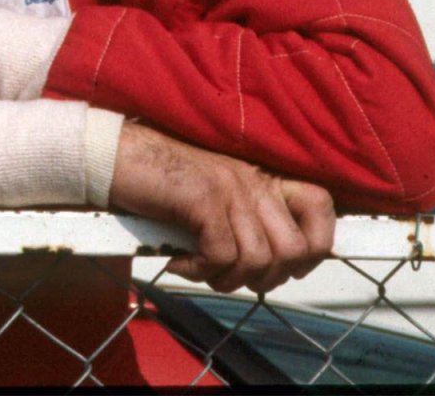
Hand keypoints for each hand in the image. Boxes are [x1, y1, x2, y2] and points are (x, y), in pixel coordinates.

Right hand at [109, 120, 334, 293]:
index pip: (322, 206)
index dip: (314, 246)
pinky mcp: (202, 199)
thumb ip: (245, 216)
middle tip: (229, 275)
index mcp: (260, 176)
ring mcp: (229, 187)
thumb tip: (271, 265)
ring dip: (228, 279)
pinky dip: (200, 271)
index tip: (284, 266)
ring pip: (260, 259)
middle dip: (266, 278)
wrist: (112, 155)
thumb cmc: (157, 181)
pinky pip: (222, 256)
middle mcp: (252, 179)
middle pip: (295, 249)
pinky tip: (178, 262)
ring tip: (200, 270)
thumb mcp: (213, 195)